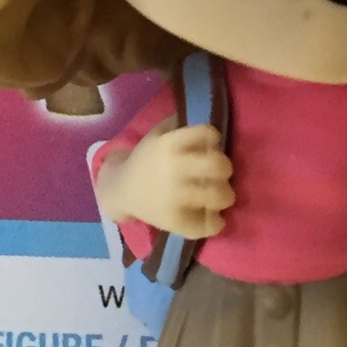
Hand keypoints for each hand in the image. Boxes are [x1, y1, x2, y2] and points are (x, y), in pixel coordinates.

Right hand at [96, 118, 233, 238]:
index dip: (213, 138)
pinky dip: (215, 223)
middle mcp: (174, 169)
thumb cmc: (146, 159)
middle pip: (220, 166)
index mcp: (169, 144)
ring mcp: (175, 197)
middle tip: (220, 173)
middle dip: (226, 168)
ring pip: (220, 196)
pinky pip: (208, 226)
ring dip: (225, 195)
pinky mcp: (175, 222)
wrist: (120, 190)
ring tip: (218, 195)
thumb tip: (209, 120)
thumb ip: (180, 125)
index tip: (208, 145)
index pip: (208, 133)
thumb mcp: (158, 134)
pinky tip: (212, 217)